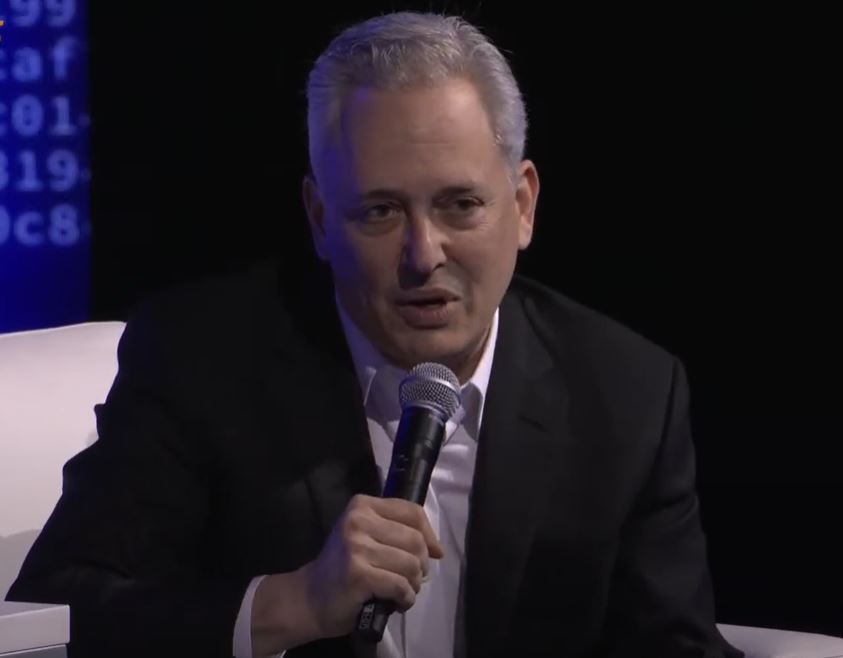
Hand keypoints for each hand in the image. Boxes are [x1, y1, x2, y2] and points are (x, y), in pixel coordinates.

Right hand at [250, 494, 443, 654]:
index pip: (412, 512)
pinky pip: (400, 586)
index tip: (433, 553)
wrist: (310, 597)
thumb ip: (399, 532)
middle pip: (415, 540)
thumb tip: (439, 549)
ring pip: (411, 565)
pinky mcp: (358, 574)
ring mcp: (356, 547)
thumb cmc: (344, 565)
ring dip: (413, 585)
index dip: (429, 535)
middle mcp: (358, 520)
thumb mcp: (368, 536)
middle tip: (410, 578)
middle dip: (421, 565)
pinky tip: (397, 602)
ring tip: (402, 591)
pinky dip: (405, 598)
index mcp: (362, 505)